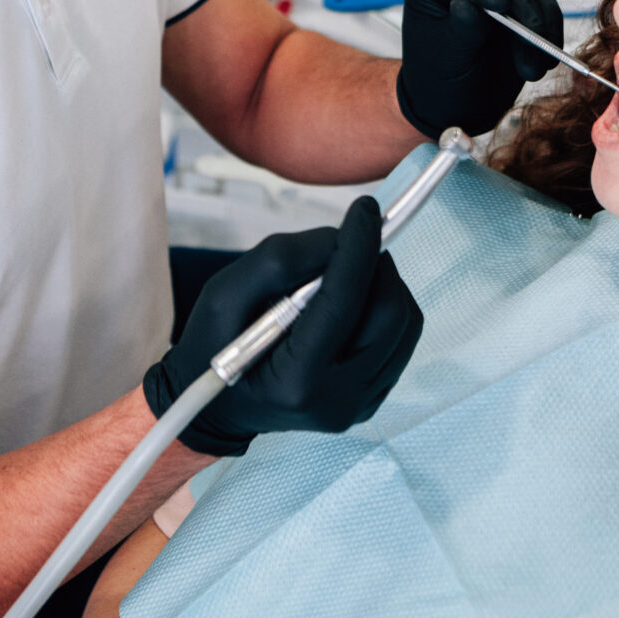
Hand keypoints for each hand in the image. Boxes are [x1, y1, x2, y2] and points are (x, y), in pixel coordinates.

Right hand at [141, 196, 423, 455]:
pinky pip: (401, 341)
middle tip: (351, 240)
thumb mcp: (223, 295)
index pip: (344, 303)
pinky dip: (385, 307)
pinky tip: (352, 302)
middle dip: (376, 264)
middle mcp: (336, 401)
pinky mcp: (372, 400)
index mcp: (294, 382)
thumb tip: (339, 238)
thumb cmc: (214, 346)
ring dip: (383, 283)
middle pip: (389, 314)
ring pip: (404, 325)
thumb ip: (278, 262)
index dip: (358, 248)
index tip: (364, 209)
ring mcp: (359, 406)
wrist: (217, 407)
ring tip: (346, 273)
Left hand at [396, 0, 566, 136]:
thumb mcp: (446, 60)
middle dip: (520, 10)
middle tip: (533, 42)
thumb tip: (465, 5)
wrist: (459, 100)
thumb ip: (460, 32)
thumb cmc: (439, 78)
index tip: (501, 4)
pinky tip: (548, 58)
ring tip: (534, 69)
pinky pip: (545, 7)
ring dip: (538, 28)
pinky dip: (551, 32)